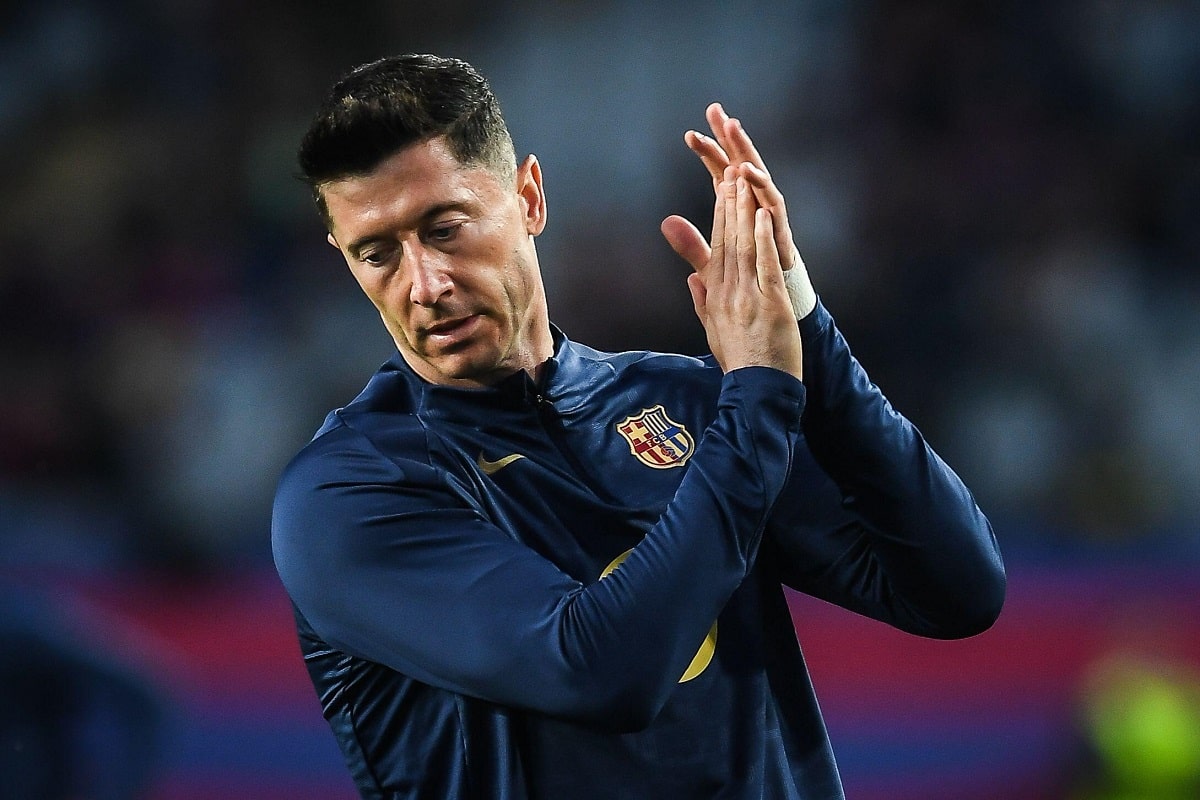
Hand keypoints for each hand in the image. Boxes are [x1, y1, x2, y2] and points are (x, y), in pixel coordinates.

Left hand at [662, 104, 815, 318]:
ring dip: (745, 151)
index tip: (688, 133)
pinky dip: (762, 186)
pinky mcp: (781, 229)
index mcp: (738, 208)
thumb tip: (666, 223)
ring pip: (757, 175)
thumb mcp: (714, 260)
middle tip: (716, 112)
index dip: (707, 152)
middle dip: (728, 137)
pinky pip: (773, 202)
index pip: (720, 171)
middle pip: (740, 163)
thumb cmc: (748, 278)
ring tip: (733, 129)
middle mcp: (755, 204)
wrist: (777, 303)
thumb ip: (692, 242)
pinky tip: (748, 171)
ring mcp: (769, 214)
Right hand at [677, 168, 801, 379]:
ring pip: (743, 246)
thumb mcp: (713, 328)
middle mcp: (727, 292)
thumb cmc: (739, 361)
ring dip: (742, 210)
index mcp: (715, 296)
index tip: (722, 188)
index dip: (719, 215)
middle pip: (727, 239)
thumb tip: (693, 277)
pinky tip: (762, 214)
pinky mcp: (769, 305)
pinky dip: (762, 238)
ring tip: (743, 180)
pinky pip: (763, 266)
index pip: (715, 248)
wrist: (755, 389)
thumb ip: (702, 299)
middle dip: (728, 202)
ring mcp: (747, 298)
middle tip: (730, 169)